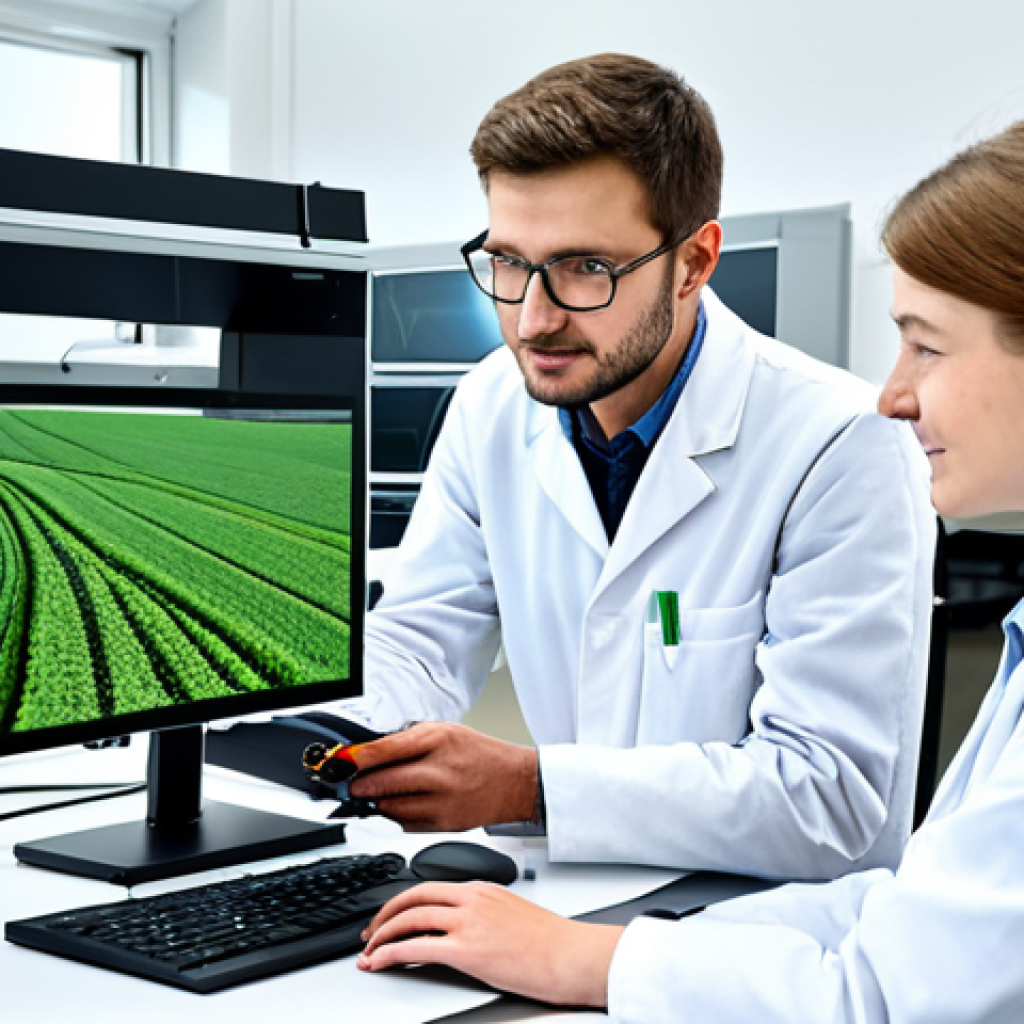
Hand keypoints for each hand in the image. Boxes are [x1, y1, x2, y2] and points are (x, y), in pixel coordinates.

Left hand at [348, 722, 537, 830]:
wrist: (513, 782)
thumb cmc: (477, 753)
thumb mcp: (445, 731)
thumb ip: (407, 739)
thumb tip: (369, 752)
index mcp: (437, 740)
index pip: (385, 750)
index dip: (355, 758)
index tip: (339, 763)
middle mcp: (439, 771)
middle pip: (382, 783)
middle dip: (359, 785)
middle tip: (349, 784)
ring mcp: (441, 801)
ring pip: (390, 808)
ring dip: (376, 802)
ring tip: (376, 793)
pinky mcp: (443, 825)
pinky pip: (404, 824)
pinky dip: (397, 815)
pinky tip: (403, 804)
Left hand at [358, 881, 623, 1006]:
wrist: (572, 956)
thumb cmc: (551, 942)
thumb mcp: (512, 915)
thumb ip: (482, 915)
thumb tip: (460, 929)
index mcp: (482, 888)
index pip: (430, 886)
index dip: (402, 901)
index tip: (389, 915)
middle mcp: (472, 899)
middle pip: (414, 897)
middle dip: (384, 915)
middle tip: (369, 932)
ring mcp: (469, 923)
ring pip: (410, 919)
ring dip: (381, 936)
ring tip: (369, 952)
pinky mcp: (468, 950)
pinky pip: (416, 947)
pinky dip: (391, 953)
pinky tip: (379, 962)